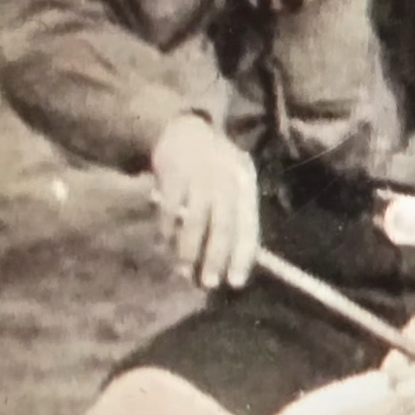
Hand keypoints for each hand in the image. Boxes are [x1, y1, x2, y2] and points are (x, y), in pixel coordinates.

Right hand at [150, 113, 258, 288]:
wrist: (185, 131)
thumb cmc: (214, 167)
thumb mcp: (233, 184)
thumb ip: (236, 215)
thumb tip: (239, 259)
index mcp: (246, 187)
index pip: (249, 226)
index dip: (243, 255)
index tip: (236, 281)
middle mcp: (226, 181)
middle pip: (224, 226)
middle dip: (216, 258)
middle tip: (210, 284)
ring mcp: (199, 176)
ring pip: (195, 221)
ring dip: (188, 250)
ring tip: (183, 272)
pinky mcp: (173, 174)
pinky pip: (170, 209)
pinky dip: (167, 229)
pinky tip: (165, 244)